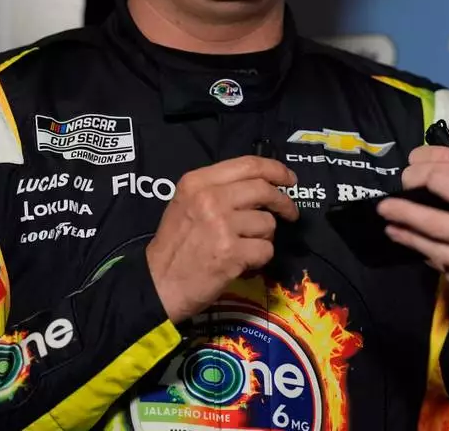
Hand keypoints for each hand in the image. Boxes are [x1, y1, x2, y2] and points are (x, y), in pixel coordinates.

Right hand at [146, 156, 299, 322]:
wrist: (158, 284)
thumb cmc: (175, 245)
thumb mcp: (186, 203)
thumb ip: (219, 189)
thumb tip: (263, 185)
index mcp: (197, 182)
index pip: (248, 165)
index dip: (276, 170)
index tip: (289, 179)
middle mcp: (210, 198)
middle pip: (264, 190)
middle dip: (283, 202)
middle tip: (290, 213)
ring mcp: (222, 225)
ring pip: (267, 223)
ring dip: (264, 237)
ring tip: (246, 246)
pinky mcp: (232, 253)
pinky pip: (266, 249)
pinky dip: (260, 258)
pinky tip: (244, 262)